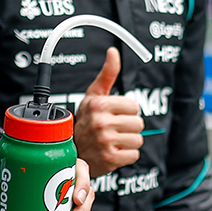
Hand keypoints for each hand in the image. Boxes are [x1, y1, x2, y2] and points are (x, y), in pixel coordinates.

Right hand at [74, 47, 143, 176]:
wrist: (73, 149)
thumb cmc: (86, 120)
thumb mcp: (93, 95)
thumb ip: (107, 74)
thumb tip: (113, 52)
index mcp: (99, 104)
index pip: (134, 106)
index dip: (126, 110)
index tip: (114, 114)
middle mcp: (101, 122)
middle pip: (138, 123)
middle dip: (129, 126)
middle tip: (114, 128)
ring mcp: (106, 142)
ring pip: (138, 139)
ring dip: (128, 141)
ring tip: (114, 139)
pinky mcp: (110, 159)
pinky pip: (134, 155)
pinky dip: (126, 155)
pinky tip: (114, 151)